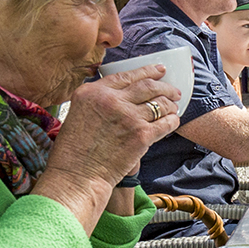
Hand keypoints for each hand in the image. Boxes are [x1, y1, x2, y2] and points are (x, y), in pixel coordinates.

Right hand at [36, 67, 181, 227]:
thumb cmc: (74, 151)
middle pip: (147, 86)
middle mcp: (110, 100)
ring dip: (170, 105)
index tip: (159, 70)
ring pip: (159, 104)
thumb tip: (123, 96)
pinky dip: (172, 121)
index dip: (147, 71)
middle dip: (165, 87)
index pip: (126, 76)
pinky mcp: (141, 135)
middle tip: (174, 90)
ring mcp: (127, 116)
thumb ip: (98, 101)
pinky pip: (165, 123)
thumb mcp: (77, 114)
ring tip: (174, 107)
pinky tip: (173, 122)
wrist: (77, 177)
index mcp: (92, 92)